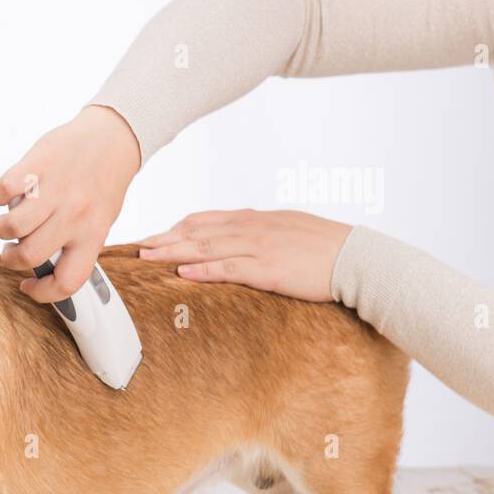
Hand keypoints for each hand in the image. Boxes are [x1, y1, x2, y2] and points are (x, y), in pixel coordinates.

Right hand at [0, 105, 139, 302]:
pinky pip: (2, 190)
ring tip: (8, 223)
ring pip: (12, 226)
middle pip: (29, 254)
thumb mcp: (100, 220)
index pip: (67, 280)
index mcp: (93, 233)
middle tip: (10, 250)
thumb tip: (44, 269)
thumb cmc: (102, 183)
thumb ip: (76, 244)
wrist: (111, 137)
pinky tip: (7, 194)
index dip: (42, 292)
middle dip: (10, 258)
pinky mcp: (37, 165)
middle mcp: (75, 214)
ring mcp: (55, 189)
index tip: (28, 285)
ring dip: (1, 229)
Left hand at [138, 209, 352, 301]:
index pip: (204, 220)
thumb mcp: (288, 228)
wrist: (358, 258)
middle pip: (196, 232)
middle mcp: (252, 228)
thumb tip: (237, 232)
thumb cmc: (326, 246)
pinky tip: (182, 274)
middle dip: (163, 239)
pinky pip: (229, 269)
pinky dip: (203, 271)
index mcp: (255, 219)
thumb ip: (259, 229)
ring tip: (146, 259)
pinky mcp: (268, 270)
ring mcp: (259, 247)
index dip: (173, 228)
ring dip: (172, 253)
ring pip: (206, 248)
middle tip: (134, 247)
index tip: (151, 236)